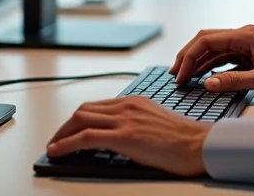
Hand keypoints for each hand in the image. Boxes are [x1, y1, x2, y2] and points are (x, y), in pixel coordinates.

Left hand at [46, 96, 210, 176]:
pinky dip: (66, 143)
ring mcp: (125, 119)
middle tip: (56, 140)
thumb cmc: (184, 140)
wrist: (199, 145)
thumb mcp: (154, 124)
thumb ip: (134, 124)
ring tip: (53, 147)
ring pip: (80, 119)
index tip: (70, 130)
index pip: (97, 106)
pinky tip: (57, 151)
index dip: (78, 119)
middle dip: (65, 126)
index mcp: (135, 102)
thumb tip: (115, 140)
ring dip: (61, 134)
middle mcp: (127, 105)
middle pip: (84, 110)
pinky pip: (86, 137)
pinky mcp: (124, 135)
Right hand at [170, 24, 253, 96]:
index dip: (189, 56)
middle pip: (207, 40)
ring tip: (183, 78)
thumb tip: (207, 83)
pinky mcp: (249, 54)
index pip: (208, 40)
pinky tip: (202, 77)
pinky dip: (210, 66)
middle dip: (188, 56)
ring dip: (198, 62)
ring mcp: (246, 44)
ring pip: (214, 49)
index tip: (179, 74)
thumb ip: (234, 81)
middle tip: (174, 74)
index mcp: (246, 35)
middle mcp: (244, 35)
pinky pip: (223, 58)